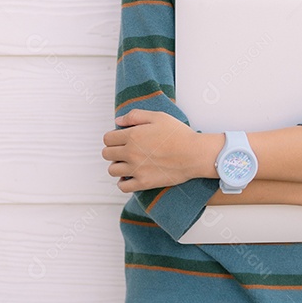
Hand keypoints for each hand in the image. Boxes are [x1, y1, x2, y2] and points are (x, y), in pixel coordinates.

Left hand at [102, 110, 219, 192]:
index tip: (120, 138)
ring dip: (117, 165)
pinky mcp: (144, 182)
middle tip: (123, 149)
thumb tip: (119, 121)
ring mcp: (136, 169)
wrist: (194, 154)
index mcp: (133, 136)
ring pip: (112, 170)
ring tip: (127, 162)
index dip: (113, 137)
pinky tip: (130, 176)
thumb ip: (136, 116)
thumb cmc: (179, 135)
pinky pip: (123, 186)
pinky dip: (123, 182)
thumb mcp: (158, 117)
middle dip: (113, 150)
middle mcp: (131, 153)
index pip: (107, 138)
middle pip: (107, 154)